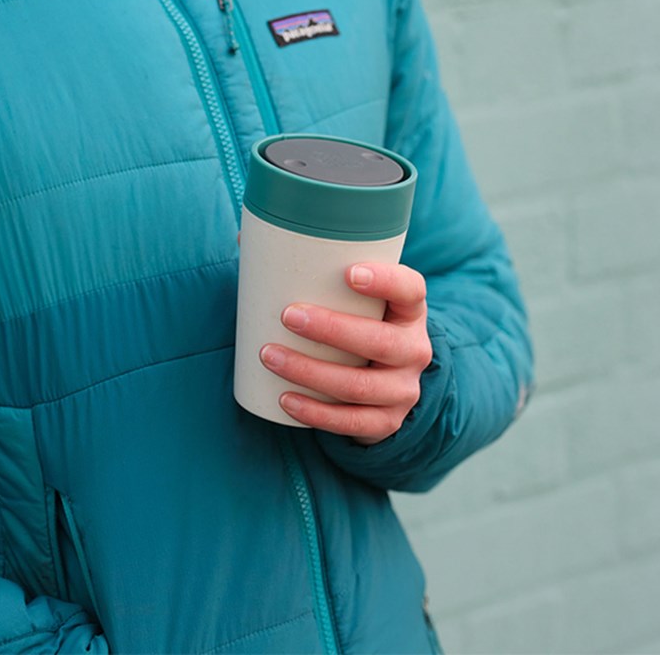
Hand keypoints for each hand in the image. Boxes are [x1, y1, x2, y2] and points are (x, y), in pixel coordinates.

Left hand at [259, 263, 430, 445]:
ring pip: (359, 385)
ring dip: (310, 371)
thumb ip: (312, 269)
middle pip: (381, 341)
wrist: (385, 383)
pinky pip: (351, 422)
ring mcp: (403, 389)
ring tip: (269, 355)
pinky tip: (285, 399)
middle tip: (288, 315)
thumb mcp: (352, 300)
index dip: (386, 280)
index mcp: (409, 311)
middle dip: (331, 329)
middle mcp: (414, 349)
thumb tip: (244, 237)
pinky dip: (314, 412)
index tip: (349, 273)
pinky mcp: (386, 422)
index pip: (410, 289)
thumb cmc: (356, 323)